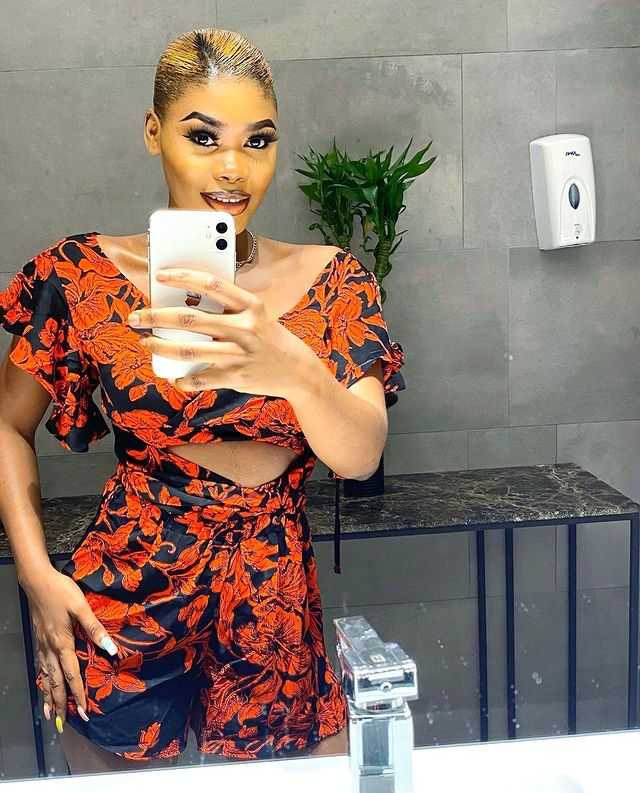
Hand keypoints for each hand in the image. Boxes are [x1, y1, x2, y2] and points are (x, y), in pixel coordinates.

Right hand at [27, 567, 118, 730]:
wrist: (37, 581)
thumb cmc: (61, 592)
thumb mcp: (81, 607)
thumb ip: (95, 629)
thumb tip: (111, 649)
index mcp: (63, 643)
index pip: (72, 675)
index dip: (78, 694)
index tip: (83, 712)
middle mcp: (50, 648)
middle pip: (55, 682)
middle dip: (61, 703)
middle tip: (64, 724)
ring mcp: (42, 645)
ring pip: (45, 676)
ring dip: (49, 696)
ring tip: (50, 714)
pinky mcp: (39, 639)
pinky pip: (41, 666)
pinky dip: (42, 680)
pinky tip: (43, 683)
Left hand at [128, 267, 314, 396]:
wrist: (297, 370)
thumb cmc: (269, 338)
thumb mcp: (256, 315)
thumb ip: (228, 308)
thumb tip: (184, 303)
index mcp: (251, 305)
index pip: (211, 283)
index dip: (183, 277)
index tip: (160, 275)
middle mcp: (245, 327)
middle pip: (190, 319)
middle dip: (155, 317)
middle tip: (135, 317)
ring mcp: (239, 354)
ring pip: (189, 350)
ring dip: (160, 347)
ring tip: (147, 343)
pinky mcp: (236, 377)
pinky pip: (200, 378)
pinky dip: (183, 379)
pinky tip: (174, 376)